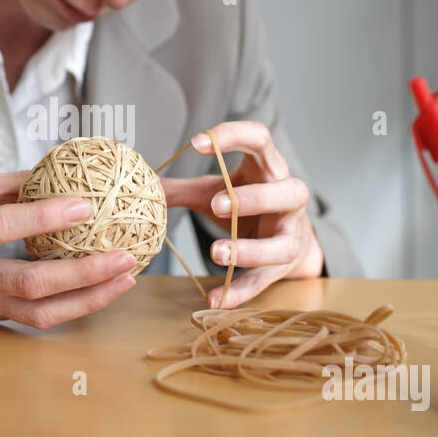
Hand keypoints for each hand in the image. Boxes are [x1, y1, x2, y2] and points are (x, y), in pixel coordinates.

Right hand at [0, 171, 138, 328]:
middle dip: (84, 273)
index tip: (85, 204)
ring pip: (39, 312)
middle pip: (31, 282)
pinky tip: (100, 291)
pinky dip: (73, 307)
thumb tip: (66, 172)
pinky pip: (36, 318)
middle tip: (124, 256)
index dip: (45, 217)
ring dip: (89, 298)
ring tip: (125, 278)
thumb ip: (17, 184)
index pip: (2, 225)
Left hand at [159, 120, 323, 307]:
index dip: (232, 136)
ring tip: (217, 254)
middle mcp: (288, 198)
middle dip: (252, 198)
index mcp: (268, 169)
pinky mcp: (284, 267)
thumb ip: (185, 189)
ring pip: (281, 244)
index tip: (197, 143)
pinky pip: (263, 281)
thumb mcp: (216, 191)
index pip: (260, 139)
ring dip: (249, 250)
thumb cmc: (249, 205)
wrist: (291, 240)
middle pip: (287, 191)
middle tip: (216, 205)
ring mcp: (290, 235)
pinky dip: (239, 291)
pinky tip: (214, 299)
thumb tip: (146, 185)